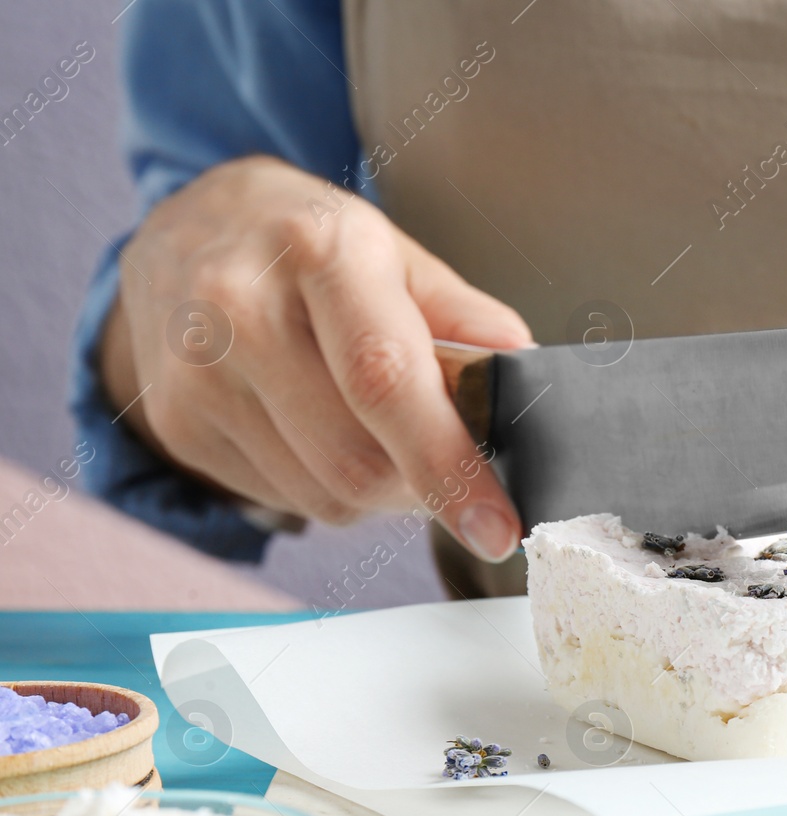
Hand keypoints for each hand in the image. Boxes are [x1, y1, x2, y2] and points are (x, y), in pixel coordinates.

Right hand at [101, 155, 530, 559]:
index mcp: (317, 251)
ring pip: (324, 496)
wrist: (181, 229)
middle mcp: (240, 309)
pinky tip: (319, 430)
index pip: (386, 380)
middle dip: (424, 485)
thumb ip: (462, 313)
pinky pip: (286, 500)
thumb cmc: (307, 244)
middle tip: (450, 464)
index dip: (448, 465)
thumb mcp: (392, 250)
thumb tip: (520, 367)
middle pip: (356, 461)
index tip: (498, 524)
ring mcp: (197, 374)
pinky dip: (327, 486)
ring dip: (377, 490)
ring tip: (376, 428)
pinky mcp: (176, 425)